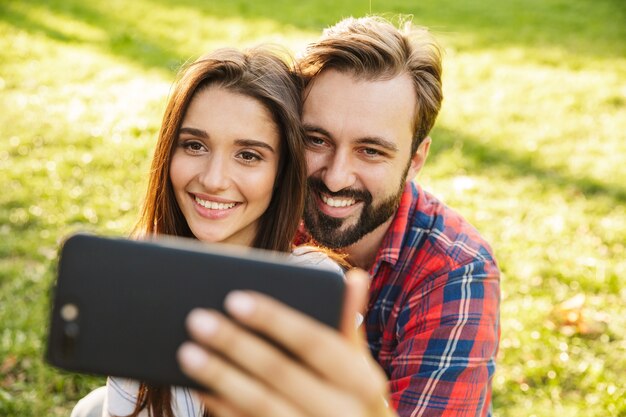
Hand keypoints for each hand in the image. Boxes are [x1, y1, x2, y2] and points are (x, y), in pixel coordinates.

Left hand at [177, 269, 396, 416]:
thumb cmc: (350, 399)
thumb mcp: (359, 368)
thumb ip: (346, 326)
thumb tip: (354, 276)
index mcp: (362, 382)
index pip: (315, 342)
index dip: (275, 320)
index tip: (235, 298)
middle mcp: (340, 413)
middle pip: (280, 372)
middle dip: (236, 344)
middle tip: (197, 318)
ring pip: (259, 403)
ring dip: (220, 376)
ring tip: (187, 350)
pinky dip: (221, 406)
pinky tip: (199, 386)